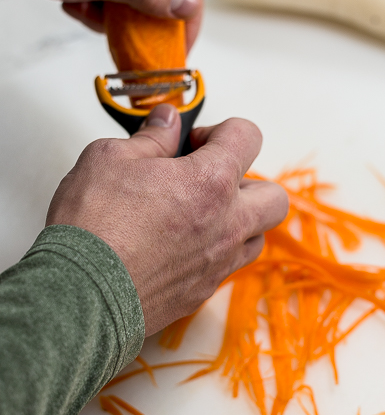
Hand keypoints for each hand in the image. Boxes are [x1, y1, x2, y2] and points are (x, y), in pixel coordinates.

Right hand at [46, 106, 288, 336]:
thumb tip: (167, 121)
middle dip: (249, 180)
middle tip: (208, 180)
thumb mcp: (110, 158)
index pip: (249, 136)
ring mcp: (218, 262)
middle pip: (275, 196)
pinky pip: (227, 267)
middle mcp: (227, 224)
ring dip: (238, 220)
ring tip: (198, 214)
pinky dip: (215, 251)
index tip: (194, 142)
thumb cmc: (93, 224)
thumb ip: (151, 138)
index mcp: (212, 181)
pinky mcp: (202, 292)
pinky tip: (180, 246)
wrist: (79, 293)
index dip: (223, 130)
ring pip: (257, 237)